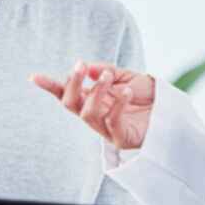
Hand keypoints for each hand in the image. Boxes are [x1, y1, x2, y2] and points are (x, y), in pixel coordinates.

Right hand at [31, 60, 154, 149]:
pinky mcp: (121, 138)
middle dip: (72, 84)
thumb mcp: (125, 76)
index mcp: (92, 99)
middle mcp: (95, 114)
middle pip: (71, 104)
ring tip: (108, 77)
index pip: (66, 93)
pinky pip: (112, 122)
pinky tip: (127, 92)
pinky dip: (117, 105)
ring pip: (87, 113)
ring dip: (96, 92)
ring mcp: (106, 128)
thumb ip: (106, 71)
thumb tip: (88, 68)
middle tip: (80, 66)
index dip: (50, 86)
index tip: (34, 77)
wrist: (170, 111)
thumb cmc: (146, 96)